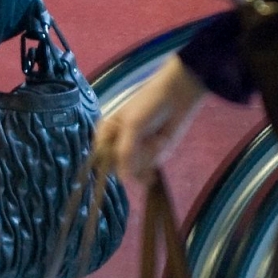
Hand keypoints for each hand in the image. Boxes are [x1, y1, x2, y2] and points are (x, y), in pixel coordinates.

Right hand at [94, 56, 207, 182]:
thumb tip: (122, 179)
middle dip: (133, 159)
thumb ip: (125, 152)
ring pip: (133, 170)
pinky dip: (153, 166)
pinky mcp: (148, 157)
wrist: (177, 98)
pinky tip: (158, 154)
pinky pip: (145, 171)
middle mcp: (116, 145)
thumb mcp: (133, 126)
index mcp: (105, 133)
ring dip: (147, 158)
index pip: (100, 156)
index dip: (110, 161)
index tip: (123, 156)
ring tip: (156, 139)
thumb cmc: (148, 105)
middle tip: (144, 141)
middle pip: (116, 166)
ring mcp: (133, 152)